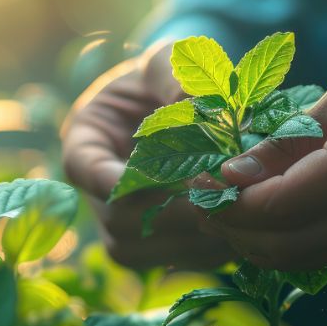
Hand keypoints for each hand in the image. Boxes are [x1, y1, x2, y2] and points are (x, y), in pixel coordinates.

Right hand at [61, 41, 233, 269]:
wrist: (186, 109)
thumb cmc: (169, 79)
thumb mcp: (167, 62)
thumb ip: (173, 77)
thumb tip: (192, 103)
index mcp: (85, 143)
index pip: (83, 168)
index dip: (113, 179)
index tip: (152, 177)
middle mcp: (96, 193)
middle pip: (119, 221)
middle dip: (172, 212)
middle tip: (221, 197)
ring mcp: (121, 226)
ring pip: (145, 250)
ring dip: (193, 236)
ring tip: (239, 211)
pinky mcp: (154, 248)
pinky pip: (172, 262)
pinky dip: (208, 249)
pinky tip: (243, 226)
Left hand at [203, 22, 326, 269]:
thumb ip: (296, 136)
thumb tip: (234, 175)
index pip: (286, 204)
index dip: (231, 201)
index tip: (200, 178)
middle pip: (291, 246)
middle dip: (234, 230)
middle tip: (201, 199)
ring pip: (308, 259)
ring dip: (257, 240)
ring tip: (225, 205)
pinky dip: (291, 238)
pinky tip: (268, 210)